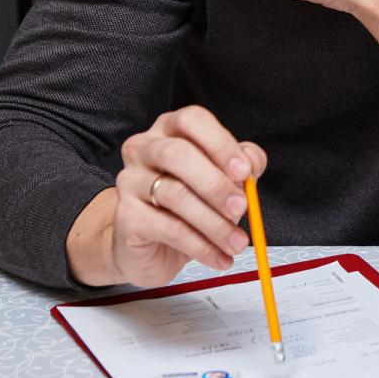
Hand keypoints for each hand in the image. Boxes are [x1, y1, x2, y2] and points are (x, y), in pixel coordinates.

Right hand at [89, 105, 267, 287]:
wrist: (147, 246)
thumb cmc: (188, 206)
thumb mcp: (222, 182)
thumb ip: (242, 168)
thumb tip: (252, 164)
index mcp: (170, 130)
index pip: (192, 120)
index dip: (220, 144)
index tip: (244, 171)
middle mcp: (144, 149)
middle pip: (177, 154)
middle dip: (216, 184)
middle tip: (241, 208)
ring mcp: (129, 181)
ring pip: (175, 195)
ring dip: (214, 223)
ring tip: (237, 242)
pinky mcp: (126, 216)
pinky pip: (168, 229)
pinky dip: (201, 246)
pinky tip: (219, 257)